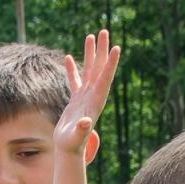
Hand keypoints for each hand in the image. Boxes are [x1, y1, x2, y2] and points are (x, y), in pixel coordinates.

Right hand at [53, 30, 120, 156]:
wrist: (69, 151)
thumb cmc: (71, 145)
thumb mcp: (76, 137)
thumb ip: (82, 129)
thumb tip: (86, 122)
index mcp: (95, 102)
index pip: (104, 79)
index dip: (110, 64)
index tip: (116, 48)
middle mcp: (92, 97)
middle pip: (99, 69)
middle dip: (102, 50)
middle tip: (104, 31)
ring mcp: (84, 98)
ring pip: (89, 71)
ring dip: (90, 54)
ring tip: (91, 36)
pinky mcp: (75, 101)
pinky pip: (75, 80)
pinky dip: (72, 69)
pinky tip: (68, 57)